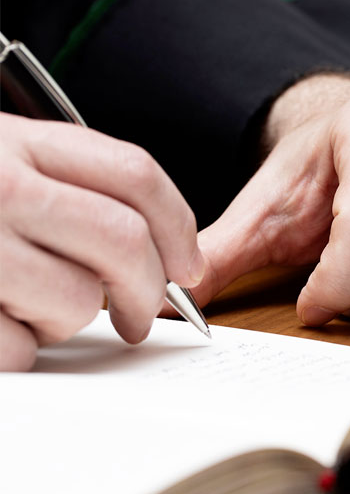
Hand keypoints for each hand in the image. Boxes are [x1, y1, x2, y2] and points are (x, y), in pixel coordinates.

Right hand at [0, 113, 204, 370]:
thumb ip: (66, 187)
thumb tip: (150, 251)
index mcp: (19, 142)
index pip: (134, 174)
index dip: (177, 228)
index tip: (187, 268)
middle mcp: (2, 184)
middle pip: (123, 240)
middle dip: (146, 290)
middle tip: (139, 317)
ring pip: (76, 300)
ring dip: (67, 321)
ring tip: (29, 308)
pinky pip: (20, 347)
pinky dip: (17, 351)